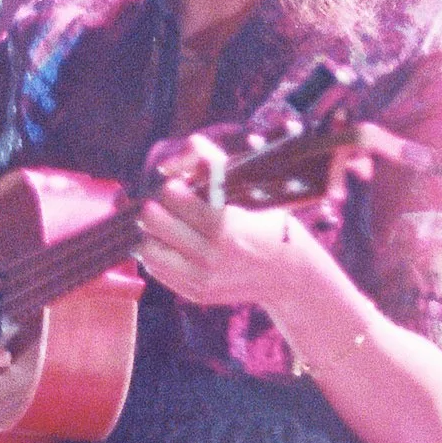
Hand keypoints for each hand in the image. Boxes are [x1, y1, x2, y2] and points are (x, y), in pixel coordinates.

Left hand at [134, 175, 320, 315]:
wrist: (292, 277)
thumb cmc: (274, 229)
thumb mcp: (256, 194)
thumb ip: (218, 169)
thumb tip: (185, 150)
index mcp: (226, 226)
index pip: (175, 198)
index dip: (172, 188)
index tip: (177, 186)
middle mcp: (211, 255)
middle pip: (155, 223)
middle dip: (156, 207)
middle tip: (163, 204)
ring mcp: (203, 278)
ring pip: (149, 250)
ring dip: (151, 233)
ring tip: (163, 225)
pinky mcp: (197, 293)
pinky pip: (158, 271)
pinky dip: (157, 254)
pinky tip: (168, 244)